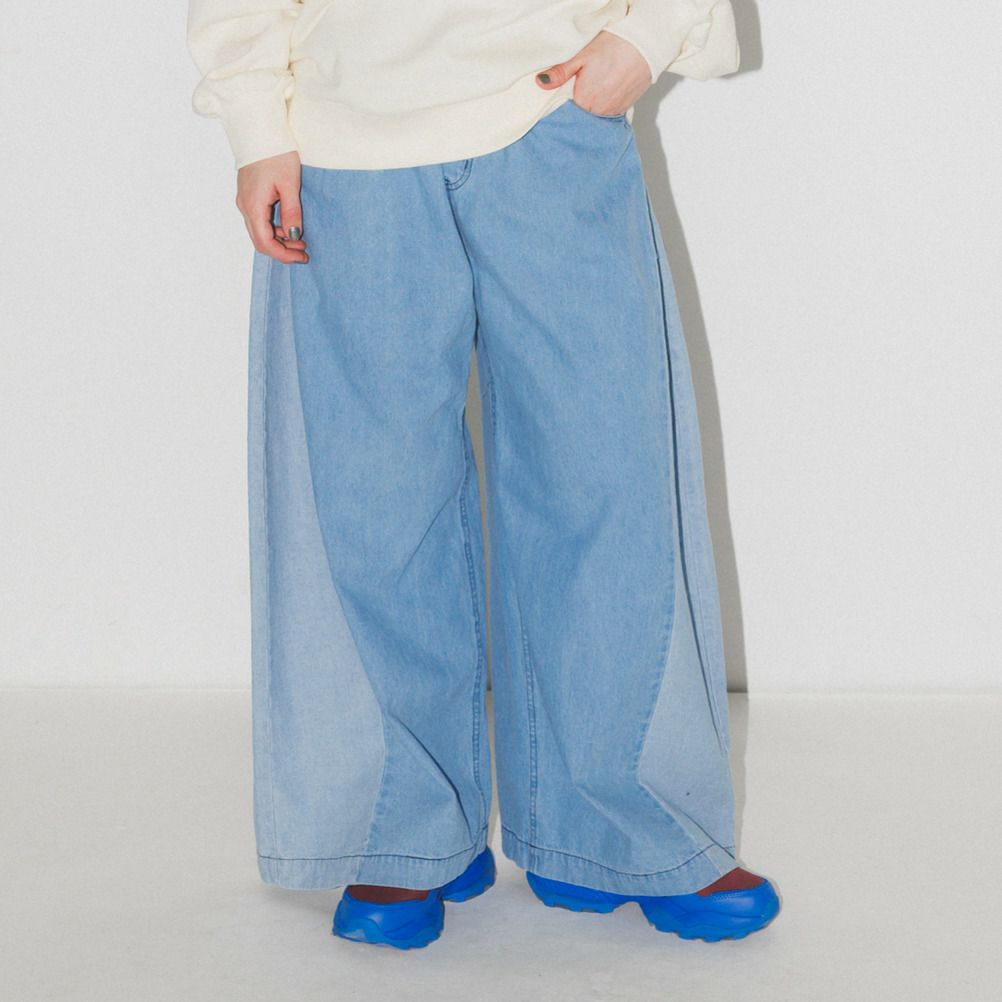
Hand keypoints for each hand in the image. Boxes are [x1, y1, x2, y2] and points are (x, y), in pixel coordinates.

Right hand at [235, 151, 308, 264]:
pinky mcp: (248, 195)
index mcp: (253, 205)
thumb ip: (292, 212)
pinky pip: (259, 220)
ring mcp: (244, 200)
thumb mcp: (290, 184)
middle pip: (260, 240)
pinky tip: (289, 225)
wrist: (259, 129)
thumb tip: (294, 235)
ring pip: (259, 231)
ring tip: (300, 240)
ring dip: (279, 240)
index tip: (302, 257)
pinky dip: (274, 228)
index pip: (265, 243)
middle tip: (303, 252)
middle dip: (282, 250)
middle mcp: (245, 206)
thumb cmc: (275, 152)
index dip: (284, 255)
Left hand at [535, 30, 651, 116]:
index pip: (565, 113)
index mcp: (583, 99)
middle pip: (580, 117)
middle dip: (576, 111)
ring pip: (594, 118)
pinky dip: (603, 110)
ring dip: (590, 111)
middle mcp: (597, 111)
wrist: (644, 46)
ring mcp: (611, 113)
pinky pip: (608, 116)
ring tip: (592, 94)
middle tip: (578, 94)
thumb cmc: (614, 47)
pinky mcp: (623, 110)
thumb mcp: (582, 56)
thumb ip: (560, 73)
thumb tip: (540, 82)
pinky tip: (603, 97)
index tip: (561, 102)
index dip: (562, 108)